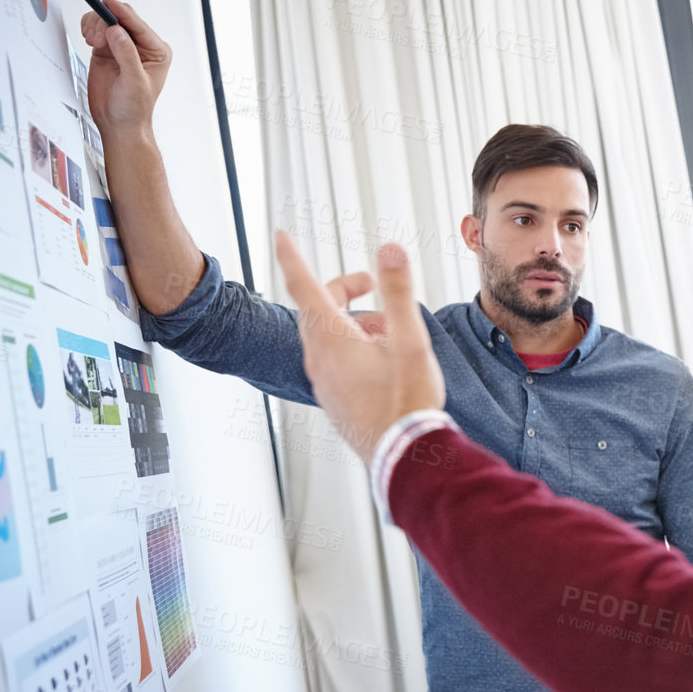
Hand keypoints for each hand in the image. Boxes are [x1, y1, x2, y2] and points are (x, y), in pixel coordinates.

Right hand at [80, 0, 171, 139]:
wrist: (118, 123)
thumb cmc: (133, 108)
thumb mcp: (134, 81)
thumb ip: (126, 53)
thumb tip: (115, 29)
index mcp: (156, 51)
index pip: (138, 24)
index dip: (121, 12)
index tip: (107, 2)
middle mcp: (140, 45)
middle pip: (120, 18)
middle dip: (105, 22)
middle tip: (96, 38)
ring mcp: (121, 46)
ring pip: (105, 21)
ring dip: (95, 27)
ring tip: (93, 43)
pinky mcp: (105, 50)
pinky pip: (95, 29)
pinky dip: (89, 30)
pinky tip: (90, 41)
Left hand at [275, 234, 445, 458]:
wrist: (404, 456)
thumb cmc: (407, 400)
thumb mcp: (411, 342)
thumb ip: (398, 293)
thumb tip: (389, 249)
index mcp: (332, 339)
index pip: (303, 285)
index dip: (292, 257)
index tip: (281, 235)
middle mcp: (319, 358)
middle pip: (318, 309)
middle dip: (344, 290)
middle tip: (373, 284)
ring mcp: (323, 381)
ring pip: (327, 336)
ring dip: (353, 321)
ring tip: (391, 329)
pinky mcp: (333, 400)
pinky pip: (333, 361)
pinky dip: (352, 346)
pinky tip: (384, 360)